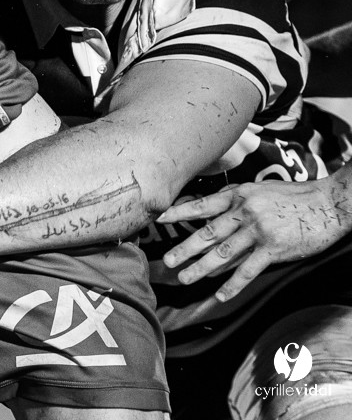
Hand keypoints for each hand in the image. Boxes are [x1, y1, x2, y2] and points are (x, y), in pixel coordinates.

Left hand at [159, 176, 351, 301]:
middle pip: (207, 233)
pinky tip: (220, 295)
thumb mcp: (259, 190)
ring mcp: (258, 231)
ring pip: (223, 253)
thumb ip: (234, 200)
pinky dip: (233, 284)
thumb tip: (208, 209)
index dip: (177, 213)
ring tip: (185, 278)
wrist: (328, 203)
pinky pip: (248, 270)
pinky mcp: (274, 248)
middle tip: (166, 260)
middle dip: (184, 249)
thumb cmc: (293, 197)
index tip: (157, 218)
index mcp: (238, 196)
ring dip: (201, 268)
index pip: (201, 205)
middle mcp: (244, 212)